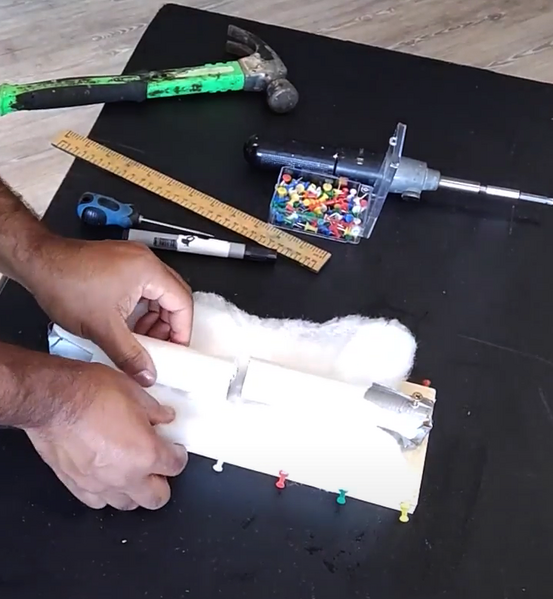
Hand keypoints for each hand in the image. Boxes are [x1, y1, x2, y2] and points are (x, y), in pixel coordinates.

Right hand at [26, 360, 187, 509]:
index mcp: (147, 453)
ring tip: (133, 472)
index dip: (178, 455)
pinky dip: (106, 493)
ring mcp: (100, 485)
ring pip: (127, 504)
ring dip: (135, 491)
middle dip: (162, 482)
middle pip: (157, 497)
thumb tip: (164, 417)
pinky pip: (97, 502)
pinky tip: (107, 477)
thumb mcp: (135, 393)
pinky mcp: (76, 485)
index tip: (175, 449)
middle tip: (158, 466)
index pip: (175, 466)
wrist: (53, 400)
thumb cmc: (91, 394)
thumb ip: (155, 411)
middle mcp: (126, 476)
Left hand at [29, 237, 193, 385]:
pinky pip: (143, 288)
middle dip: (168, 325)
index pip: (183, 302)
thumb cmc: (65, 282)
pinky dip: (140, 308)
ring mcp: (133, 260)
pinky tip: (128, 325)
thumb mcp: (102, 328)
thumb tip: (147, 372)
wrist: (38, 263)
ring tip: (140, 339)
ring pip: (158, 293)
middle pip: (174, 297)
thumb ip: (130, 355)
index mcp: (148, 270)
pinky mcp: (121, 264)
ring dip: (153, 318)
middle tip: (160, 347)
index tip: (177, 348)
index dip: (182, 329)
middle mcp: (144, 261)